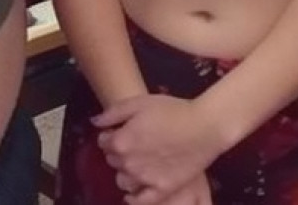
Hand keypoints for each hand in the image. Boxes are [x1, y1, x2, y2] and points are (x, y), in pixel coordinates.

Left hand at [94, 94, 220, 203]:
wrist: (203, 127)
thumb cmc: (172, 110)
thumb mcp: (141, 102)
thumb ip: (114, 112)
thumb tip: (95, 122)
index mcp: (121, 141)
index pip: (103, 143)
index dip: (111, 135)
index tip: (122, 130)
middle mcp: (128, 164)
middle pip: (112, 161)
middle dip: (119, 152)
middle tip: (135, 143)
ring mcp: (144, 180)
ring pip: (122, 181)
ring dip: (126, 172)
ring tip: (139, 162)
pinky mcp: (160, 190)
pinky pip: (139, 201)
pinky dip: (133, 197)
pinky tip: (135, 191)